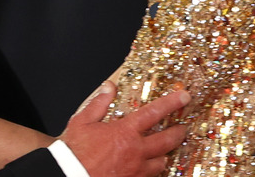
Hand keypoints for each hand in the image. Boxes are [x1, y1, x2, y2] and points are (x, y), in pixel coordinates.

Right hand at [59, 82, 188, 176]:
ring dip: (165, 154)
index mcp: (125, 132)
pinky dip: (153, 170)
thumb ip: (98, 103)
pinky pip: (151, 176)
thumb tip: (108, 87)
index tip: (183, 97)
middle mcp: (136, 151)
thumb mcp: (82, 122)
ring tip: (165, 150)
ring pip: (161, 162)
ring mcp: (137, 170)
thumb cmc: (75, 152)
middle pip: (167, 140)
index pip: (154, 113)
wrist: (70, 176)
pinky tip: (149, 167)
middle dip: (178, 132)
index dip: (171, 103)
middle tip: (183, 127)